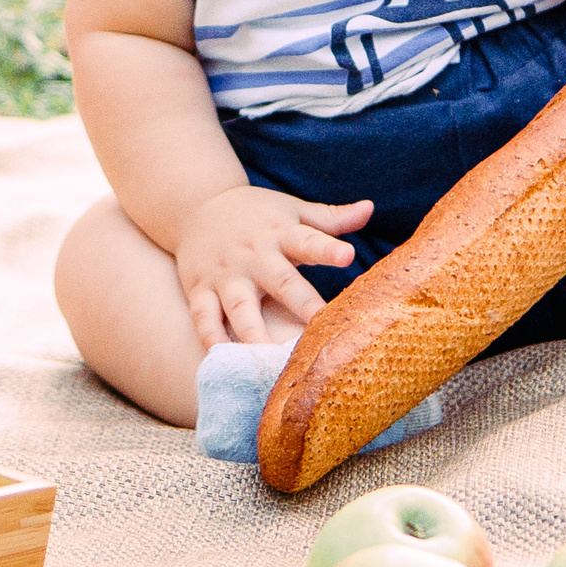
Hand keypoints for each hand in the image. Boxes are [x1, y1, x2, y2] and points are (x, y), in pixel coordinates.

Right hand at [174, 186, 370, 346]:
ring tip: (267, 359)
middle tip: (321, 327)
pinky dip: (211, 339)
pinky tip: (223, 361)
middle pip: (280, 281)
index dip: (327, 249)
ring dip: (253, 333)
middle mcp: (253, 255)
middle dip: (300, 303)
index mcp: (280, 234)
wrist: (195, 205)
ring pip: (239, 307)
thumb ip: (331, 218)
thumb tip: (370, 209)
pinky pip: (204, 317)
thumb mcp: (291, 210)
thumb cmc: (255, 215)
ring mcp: (225, 274)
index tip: (348, 255)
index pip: (307, 240)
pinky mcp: (200, 289)